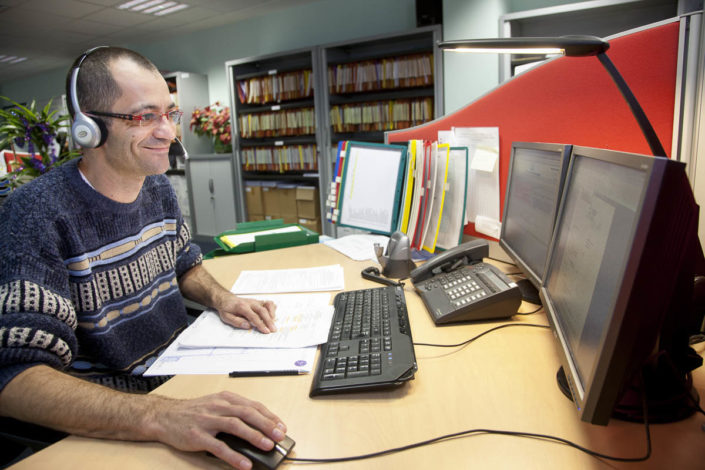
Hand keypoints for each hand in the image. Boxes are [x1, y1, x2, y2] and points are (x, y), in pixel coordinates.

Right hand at [150, 391, 286, 469]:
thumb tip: (258, 427)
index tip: (282, 426)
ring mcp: (207, 421)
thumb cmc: (193, 411)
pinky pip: (218, 447)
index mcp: (225, 399)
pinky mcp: (197, 436)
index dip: (269, 416)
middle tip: (280, 435)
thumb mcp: (215, 404)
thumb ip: (234, 412)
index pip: (253, 406)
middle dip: (266, 424)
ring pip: (235, 426)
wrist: (164, 416)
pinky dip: (233, 455)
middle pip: (247, 413)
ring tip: (267, 446)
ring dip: (254, 436)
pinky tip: (244, 463)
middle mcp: (218, 407)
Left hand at [216, 294, 276, 333]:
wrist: (226, 299)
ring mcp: (255, 301)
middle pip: (263, 310)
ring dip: (272, 313)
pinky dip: (272, 309)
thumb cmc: (227, 309)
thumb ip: (237, 321)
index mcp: (242, 306)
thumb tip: (248, 326)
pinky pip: (268, 303)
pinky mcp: (258, 302)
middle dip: (269, 321)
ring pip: (268, 304)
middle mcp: (250, 302)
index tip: (266, 331)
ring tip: (273, 322)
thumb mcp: (226, 317)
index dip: (261, 324)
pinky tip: (272, 316)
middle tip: (273, 329)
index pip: (254, 316)